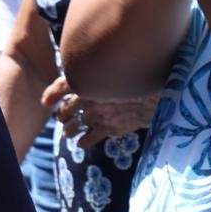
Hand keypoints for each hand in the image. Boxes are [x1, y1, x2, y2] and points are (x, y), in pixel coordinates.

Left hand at [41, 76, 159, 149]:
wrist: (165, 90)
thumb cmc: (144, 77)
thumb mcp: (121, 68)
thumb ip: (104, 71)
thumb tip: (95, 72)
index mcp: (90, 79)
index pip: (61, 86)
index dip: (51, 94)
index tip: (46, 102)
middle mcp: (90, 97)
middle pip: (65, 110)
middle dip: (63, 115)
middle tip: (64, 118)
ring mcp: (99, 114)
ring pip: (73, 127)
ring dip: (68, 131)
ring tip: (69, 133)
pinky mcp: (110, 128)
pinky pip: (89, 139)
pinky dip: (84, 142)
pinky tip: (83, 143)